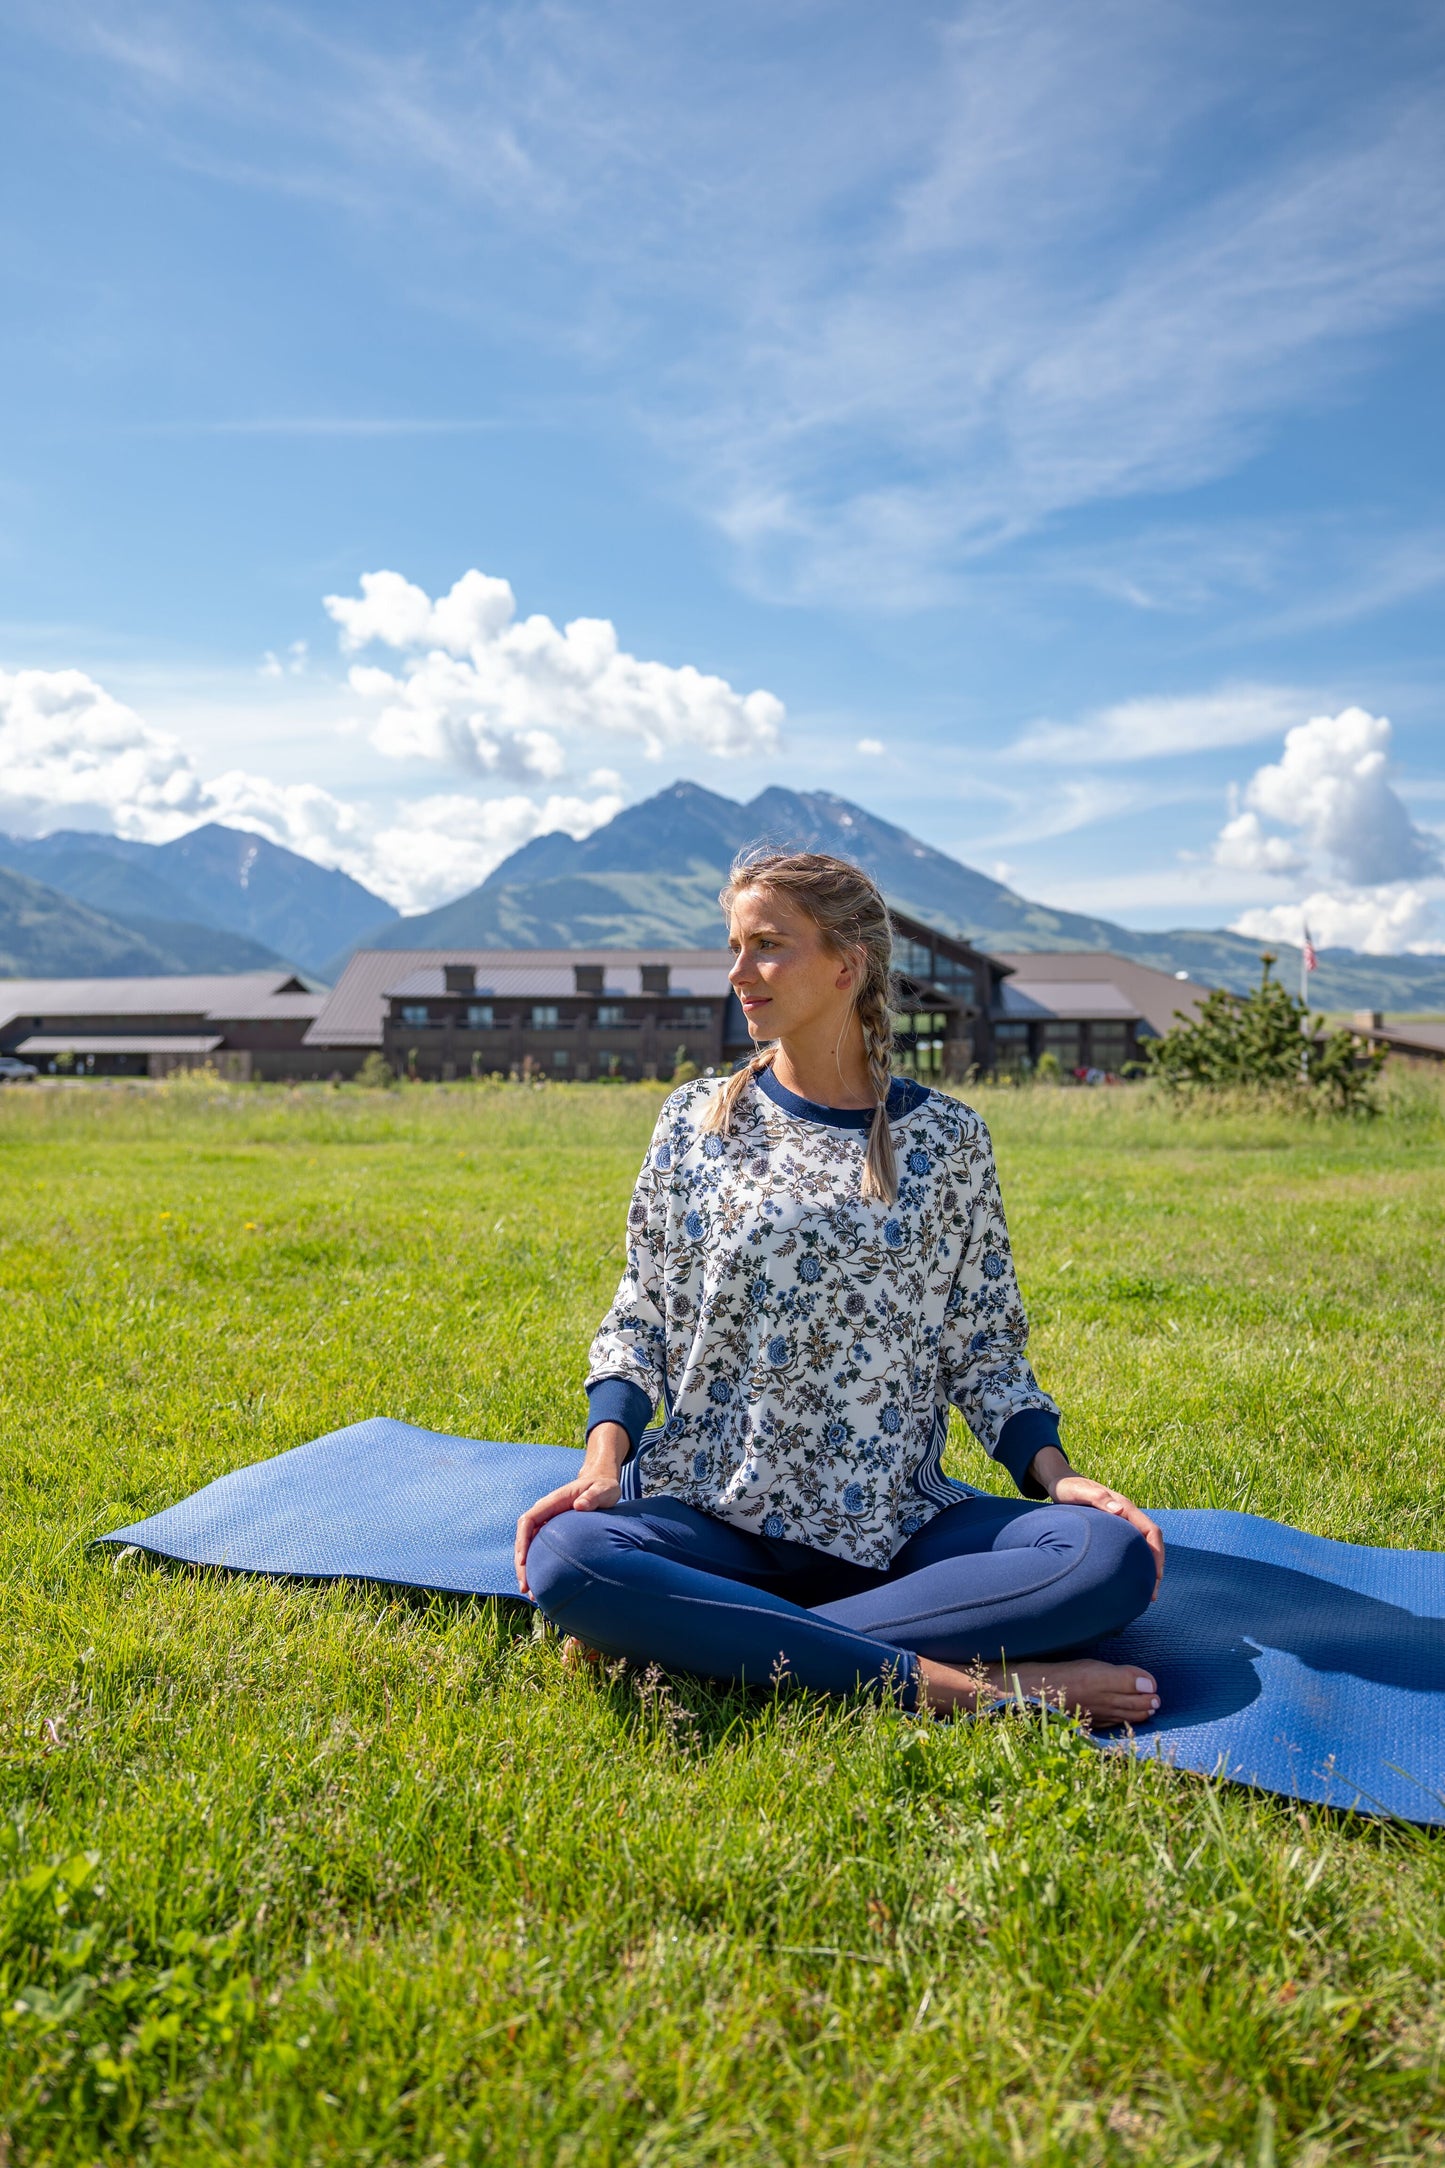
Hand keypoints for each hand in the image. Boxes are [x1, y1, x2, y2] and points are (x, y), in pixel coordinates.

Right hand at [514, 1423, 627, 1595]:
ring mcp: (548, 1523)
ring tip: (530, 1593)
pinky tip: (543, 1586)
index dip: (523, 1541)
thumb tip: (579, 1506)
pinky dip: (538, 1567)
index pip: (528, 1520)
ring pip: (530, 1547)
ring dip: (527, 1569)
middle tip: (525, 1586)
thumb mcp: (604, 1489)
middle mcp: (546, 1513)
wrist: (602, 1484)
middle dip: (521, 1563)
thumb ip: (594, 1496)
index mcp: (553, 1502)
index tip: (523, 1561)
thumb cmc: (603, 1487)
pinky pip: (540, 1550)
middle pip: (524, 1537)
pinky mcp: (553, 1533)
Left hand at [1034, 1454, 1164, 1598]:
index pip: (1151, 1531)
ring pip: (1141, 1547)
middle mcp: (1126, 1515)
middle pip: (1150, 1543)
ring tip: (1143, 1593)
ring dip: (1146, 1568)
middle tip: (1152, 1594)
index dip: (1157, 1554)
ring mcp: (1120, 1522)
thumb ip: (1098, 1498)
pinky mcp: (1111, 1529)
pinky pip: (1129, 1548)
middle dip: (1155, 1567)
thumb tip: (1120, 1510)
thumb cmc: (1067, 1487)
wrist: (1058, 1482)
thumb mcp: (1078, 1491)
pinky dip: (1133, 1564)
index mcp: (1124, 1507)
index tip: (1157, 1576)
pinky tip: (1126, 1580)